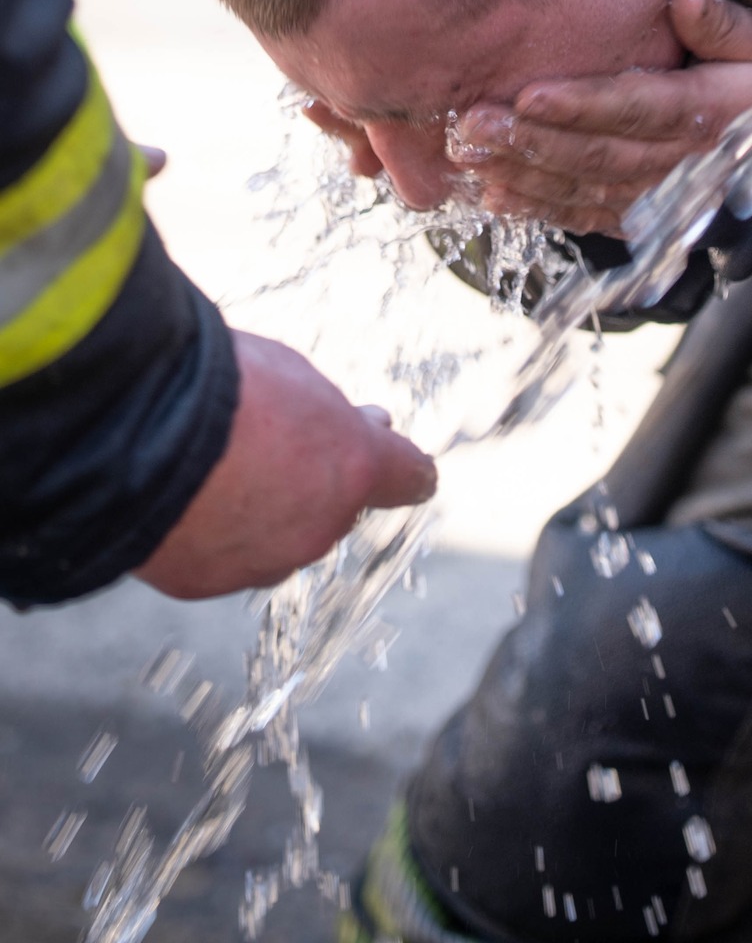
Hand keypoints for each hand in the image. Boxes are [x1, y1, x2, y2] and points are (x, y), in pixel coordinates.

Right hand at [135, 331, 436, 598]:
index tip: (410, 471)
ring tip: (217, 462)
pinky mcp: (206, 582)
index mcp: (355, 468)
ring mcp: (263, 561)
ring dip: (261, 509)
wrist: (134, 432)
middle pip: (333, 505)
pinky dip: (209, 531)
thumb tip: (357, 425)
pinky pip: (221, 554)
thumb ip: (330, 412)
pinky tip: (183, 495)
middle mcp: (320, 526)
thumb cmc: (219, 387)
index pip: (409, 477)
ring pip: (277, 536)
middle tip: (280, 442)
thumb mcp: (295, 375)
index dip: (405, 469)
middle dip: (315, 479)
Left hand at [451, 0, 751, 236]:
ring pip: (584, 190)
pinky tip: (496, 197)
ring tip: (471, 157)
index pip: (637, 108)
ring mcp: (657, 197)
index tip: (529, 94)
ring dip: (525, 176)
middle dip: (532, 142)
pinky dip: (541, 210)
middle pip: (598, 154)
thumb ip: (722, 22)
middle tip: (474, 125)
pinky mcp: (641, 217)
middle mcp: (680, 163)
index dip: (582, 105)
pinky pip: (586, 216)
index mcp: (709, 113)